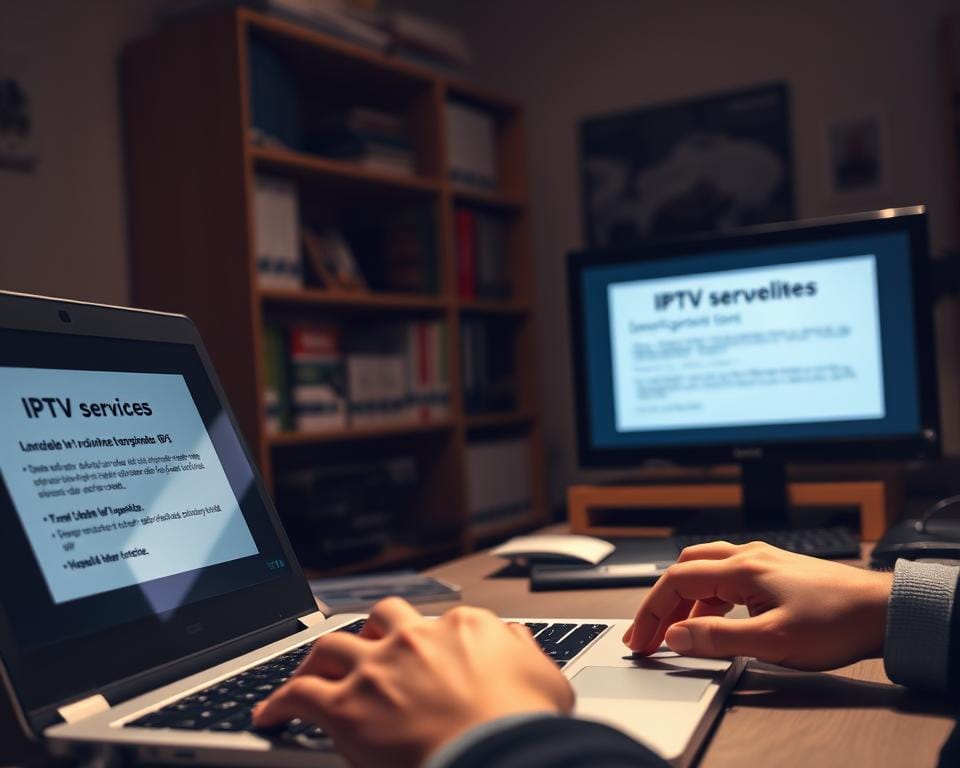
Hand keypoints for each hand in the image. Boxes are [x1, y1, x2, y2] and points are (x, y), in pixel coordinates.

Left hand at [253, 597, 572, 767]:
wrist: (497, 755)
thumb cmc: (523, 725)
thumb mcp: (546, 679)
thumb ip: (524, 651)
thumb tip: (513, 638)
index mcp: (463, 627)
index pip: (436, 621)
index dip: (425, 639)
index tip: (421, 655)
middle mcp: (415, 638)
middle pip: (380, 617)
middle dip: (371, 629)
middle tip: (365, 648)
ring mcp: (377, 668)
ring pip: (332, 646)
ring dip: (318, 659)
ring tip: (309, 673)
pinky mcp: (345, 706)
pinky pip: (299, 696)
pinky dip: (278, 702)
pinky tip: (267, 715)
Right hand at [623, 541, 892, 670]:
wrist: (884, 610)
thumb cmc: (836, 622)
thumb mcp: (772, 641)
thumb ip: (718, 639)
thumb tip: (676, 636)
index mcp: (741, 569)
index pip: (676, 581)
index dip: (651, 610)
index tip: (640, 638)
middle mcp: (747, 557)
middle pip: (685, 569)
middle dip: (662, 602)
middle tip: (650, 633)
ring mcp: (763, 562)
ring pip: (706, 571)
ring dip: (685, 600)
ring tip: (678, 632)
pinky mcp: (776, 571)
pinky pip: (727, 577)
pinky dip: (708, 598)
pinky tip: (715, 620)